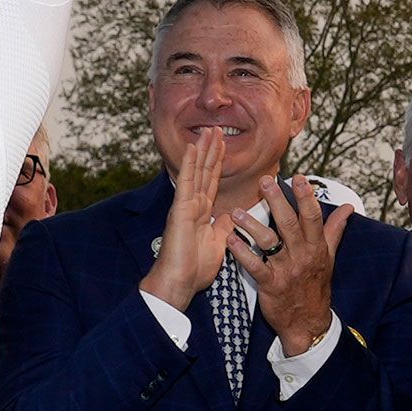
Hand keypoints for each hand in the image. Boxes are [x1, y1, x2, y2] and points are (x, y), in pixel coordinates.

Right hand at [141, 129, 230, 310]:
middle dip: (211, 150)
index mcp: (202, 213)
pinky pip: (187, 181)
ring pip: (196, 171)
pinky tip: (193, 147)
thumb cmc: (194, 269)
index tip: (223, 145)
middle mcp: (193, 204)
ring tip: (208, 130)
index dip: (218, 163)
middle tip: (216, 128)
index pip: (212, 182)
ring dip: (203, 150)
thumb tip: (232, 216)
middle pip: (205, 171)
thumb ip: (224, 228)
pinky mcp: (180, 208)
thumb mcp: (218, 245)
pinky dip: (189, 163)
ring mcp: (185, 204)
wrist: (178, 282)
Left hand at [232, 177, 349, 355]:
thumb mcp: (329, 256)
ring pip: (269, 242)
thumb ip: (334, 229)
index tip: (299, 178)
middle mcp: (302, 256)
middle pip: (289, 224)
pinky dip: (241, 252)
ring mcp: (286, 270)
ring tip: (236, 212)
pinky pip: (254, 266)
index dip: (306, 197)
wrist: (308, 322)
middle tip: (265, 181)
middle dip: (277, 201)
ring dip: (251, 225)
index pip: (313, 218)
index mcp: (316, 247)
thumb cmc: (316, 284)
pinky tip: (230, 239)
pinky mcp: (270, 285)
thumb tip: (348, 207)